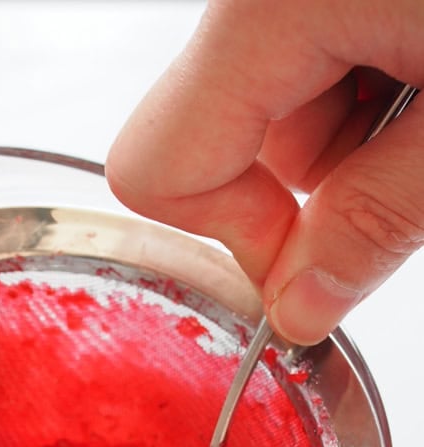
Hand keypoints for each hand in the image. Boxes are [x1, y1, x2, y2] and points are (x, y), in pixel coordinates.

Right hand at [105, 0, 423, 343]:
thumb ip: (374, 218)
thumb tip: (300, 309)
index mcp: (264, 12)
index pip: (155, 169)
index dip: (233, 238)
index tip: (318, 262)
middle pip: (221, 143)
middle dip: (316, 188)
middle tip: (415, 160)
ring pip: (275, 110)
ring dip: (354, 140)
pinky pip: (312, 61)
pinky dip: (371, 87)